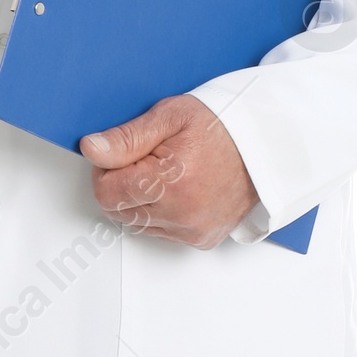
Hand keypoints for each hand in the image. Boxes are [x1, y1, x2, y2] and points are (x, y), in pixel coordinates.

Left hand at [80, 95, 258, 248]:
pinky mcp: (200, 240)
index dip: (108, 168)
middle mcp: (181, 213)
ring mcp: (191, 230)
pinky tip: (180, 190)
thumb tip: (92, 149)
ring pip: (137, 223)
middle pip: (118, 210)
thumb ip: (127, 137)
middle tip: (149, 161)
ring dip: (142, 200)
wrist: (265, 147)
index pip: (105, 191)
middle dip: (123, 184)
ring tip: (168, 174)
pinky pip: (160, 231)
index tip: (127, 153)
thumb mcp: (171, 116)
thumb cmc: (222, 128)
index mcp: (170, 181)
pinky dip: (162, 212)